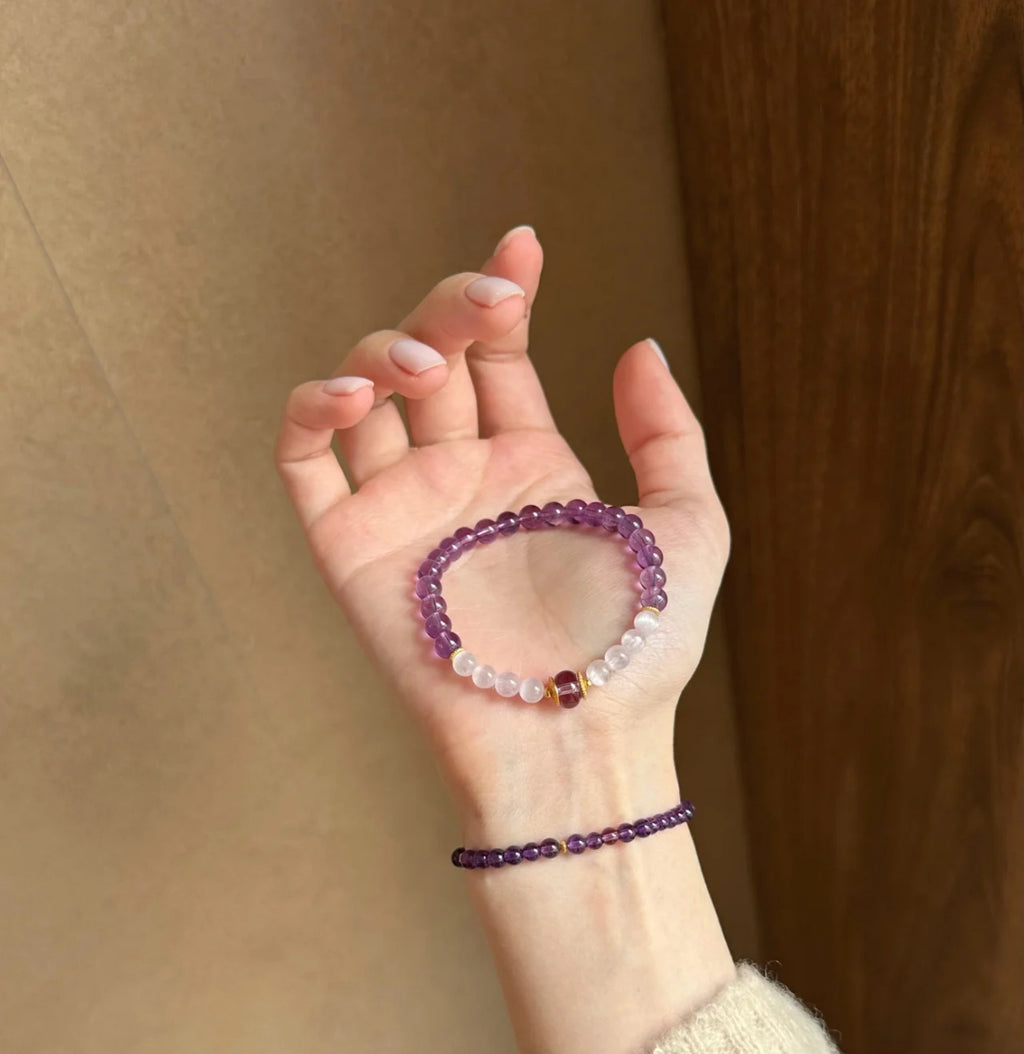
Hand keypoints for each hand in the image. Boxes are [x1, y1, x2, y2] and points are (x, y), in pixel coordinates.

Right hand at [273, 227, 729, 806]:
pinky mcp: (349, 549)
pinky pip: (304, 463)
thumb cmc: (640, 651)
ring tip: (431, 367)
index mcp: (533, 470)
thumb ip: (668, 433)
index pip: (501, 358)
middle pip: (432, 358)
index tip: (524, 243)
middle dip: (452, 310)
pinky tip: (356, 393)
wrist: (577, 738)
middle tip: (489, 304)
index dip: (503, 295)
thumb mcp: (689, 526)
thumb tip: (636, 344)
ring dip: (387, 351)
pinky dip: (311, 410)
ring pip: (366, 394)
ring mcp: (403, 511)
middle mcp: (462, 482)